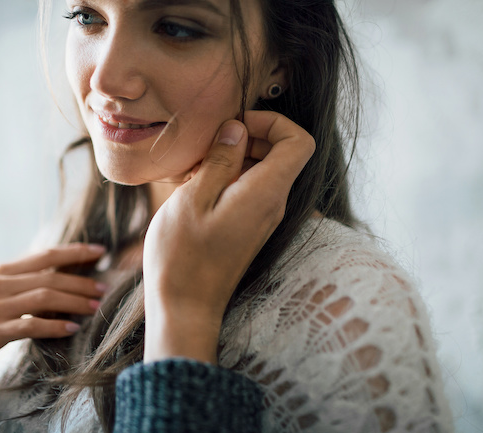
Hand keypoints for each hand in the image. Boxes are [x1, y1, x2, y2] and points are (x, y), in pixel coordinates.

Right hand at [0, 244, 105, 399]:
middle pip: (49, 277)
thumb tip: (63, 278)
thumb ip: (23, 284)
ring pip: (44, 298)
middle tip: (104, 288)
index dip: (74, 252)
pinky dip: (55, 326)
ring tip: (95, 308)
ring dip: (74, 303)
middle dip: (81, 282)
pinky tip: (72, 329)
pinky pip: (30, 326)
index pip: (44, 255)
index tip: (100, 250)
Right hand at [143, 110, 314, 363]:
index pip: (299, 142)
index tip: (237, 125)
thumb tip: (238, 129)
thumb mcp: (193, 199)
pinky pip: (251, 190)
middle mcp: (273, 205)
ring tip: (196, 168)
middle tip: (208, 146)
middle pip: (282, 153)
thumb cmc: (183, 257)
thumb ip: (219, 161)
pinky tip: (197, 188)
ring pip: (263, 171)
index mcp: (265, 193)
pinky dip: (229, 179)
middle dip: (248, 137)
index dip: (273, 122)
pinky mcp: (250, 228)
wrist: (185, 307)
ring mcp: (263, 219)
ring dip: (234, 159)